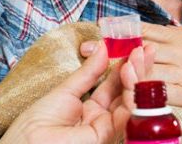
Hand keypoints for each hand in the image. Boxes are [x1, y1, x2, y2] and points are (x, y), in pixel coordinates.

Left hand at [0, 42, 153, 143]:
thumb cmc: (36, 124)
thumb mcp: (65, 90)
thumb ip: (88, 72)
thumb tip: (103, 47)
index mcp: (90, 109)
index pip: (115, 84)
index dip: (126, 65)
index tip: (136, 46)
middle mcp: (102, 119)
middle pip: (127, 92)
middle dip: (138, 69)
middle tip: (145, 48)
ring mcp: (106, 128)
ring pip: (131, 101)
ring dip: (136, 77)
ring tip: (137, 56)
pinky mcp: (107, 136)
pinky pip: (126, 114)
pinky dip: (131, 93)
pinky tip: (130, 75)